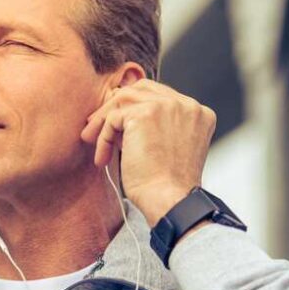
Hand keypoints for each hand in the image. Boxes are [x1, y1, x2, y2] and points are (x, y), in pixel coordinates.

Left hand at [80, 79, 216, 226]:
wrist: (169, 200)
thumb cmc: (166, 184)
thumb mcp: (166, 147)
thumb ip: (152, 127)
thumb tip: (117, 116)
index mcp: (198, 112)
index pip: (159, 96)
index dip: (132, 108)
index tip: (114, 124)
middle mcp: (186, 104)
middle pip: (140, 89)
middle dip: (114, 107)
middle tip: (94, 127)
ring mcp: (168, 106)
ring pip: (123, 100)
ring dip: (103, 121)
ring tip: (91, 140)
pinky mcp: (146, 114)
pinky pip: (113, 119)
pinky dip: (103, 138)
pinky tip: (102, 159)